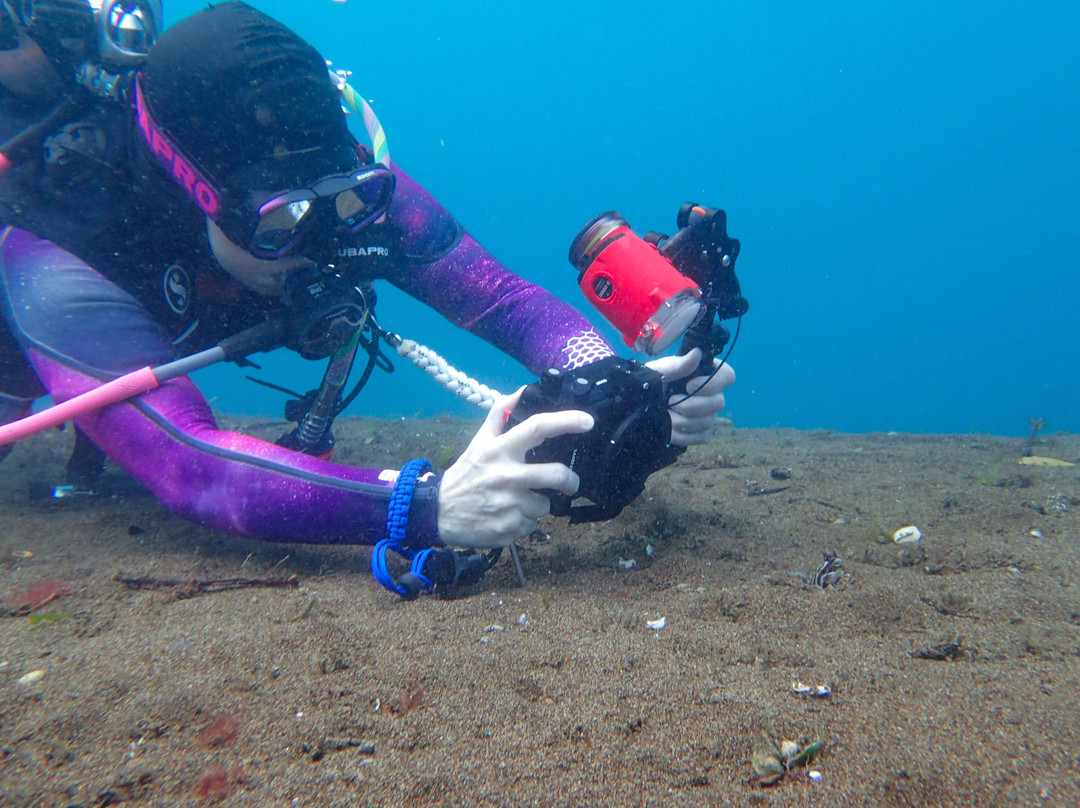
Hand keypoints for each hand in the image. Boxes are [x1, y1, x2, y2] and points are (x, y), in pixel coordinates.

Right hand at [437, 388, 593, 547]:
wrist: (440, 511)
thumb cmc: (466, 473)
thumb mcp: (479, 441)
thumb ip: (500, 413)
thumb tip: (522, 390)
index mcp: (499, 450)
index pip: (537, 428)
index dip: (567, 422)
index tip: (588, 421)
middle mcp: (504, 475)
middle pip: (556, 474)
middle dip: (570, 481)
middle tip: (569, 482)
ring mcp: (508, 504)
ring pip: (545, 505)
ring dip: (538, 504)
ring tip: (518, 501)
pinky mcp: (508, 528)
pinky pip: (532, 525)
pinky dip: (525, 521)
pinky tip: (508, 516)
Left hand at [646, 348, 735, 446]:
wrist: (638, 405)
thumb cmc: (650, 383)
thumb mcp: (658, 371)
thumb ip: (677, 365)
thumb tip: (697, 353)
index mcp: (705, 374)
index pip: (728, 376)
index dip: (714, 383)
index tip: (688, 385)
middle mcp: (712, 395)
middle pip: (719, 403)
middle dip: (691, 405)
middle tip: (671, 402)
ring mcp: (708, 415)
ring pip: (708, 422)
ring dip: (683, 421)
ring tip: (666, 415)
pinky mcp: (701, 433)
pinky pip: (700, 437)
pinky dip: (682, 435)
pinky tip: (669, 430)